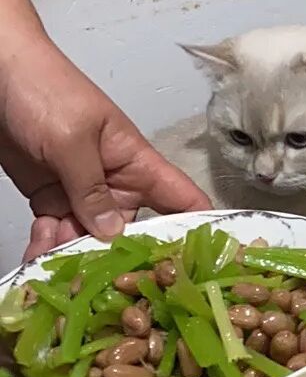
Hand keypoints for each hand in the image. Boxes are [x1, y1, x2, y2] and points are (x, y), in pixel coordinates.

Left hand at [0, 35, 209, 257]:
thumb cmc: (44, 87)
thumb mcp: (71, 138)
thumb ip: (90, 188)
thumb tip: (113, 233)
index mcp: (135, 161)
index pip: (181, 198)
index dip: (196, 231)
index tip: (196, 269)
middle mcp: (114, 182)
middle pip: (131, 233)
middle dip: (119, 262)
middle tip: (104, 289)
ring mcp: (80, 192)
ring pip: (88, 240)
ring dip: (75, 260)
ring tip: (58, 276)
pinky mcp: (50, 198)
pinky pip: (56, 234)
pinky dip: (47, 250)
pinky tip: (38, 258)